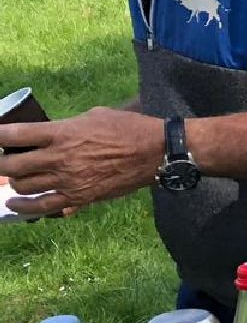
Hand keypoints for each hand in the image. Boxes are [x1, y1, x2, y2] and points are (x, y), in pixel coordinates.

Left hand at [0, 108, 166, 216]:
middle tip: (2, 161)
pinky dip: (22, 206)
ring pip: (22, 186)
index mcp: (62, 133)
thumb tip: (50, 134)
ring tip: (15, 178)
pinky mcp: (78, 197)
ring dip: (14, 182)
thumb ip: (67, 126)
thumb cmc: (128, 128)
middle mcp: (59, 157)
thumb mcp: (94, 116)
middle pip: (11, 165)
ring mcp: (68, 180)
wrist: (155, 151)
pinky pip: (41, 206)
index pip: (14, 134)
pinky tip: (13, 203)